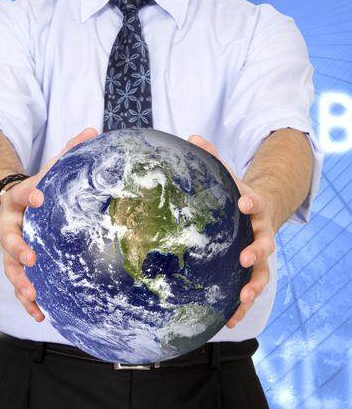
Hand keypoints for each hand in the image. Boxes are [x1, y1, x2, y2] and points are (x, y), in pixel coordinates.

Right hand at [0, 127, 98, 320]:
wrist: (11, 203)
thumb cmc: (38, 188)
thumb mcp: (50, 170)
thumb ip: (69, 152)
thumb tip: (95, 130)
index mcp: (19, 199)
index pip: (21, 194)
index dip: (29, 195)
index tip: (40, 195)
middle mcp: (10, 225)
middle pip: (8, 238)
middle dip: (18, 249)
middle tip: (31, 257)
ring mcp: (11, 249)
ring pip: (11, 268)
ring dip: (21, 282)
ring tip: (33, 294)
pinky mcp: (17, 266)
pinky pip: (20, 285)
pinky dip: (28, 301)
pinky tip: (41, 314)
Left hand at [187, 135, 275, 328]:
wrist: (259, 209)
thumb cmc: (237, 193)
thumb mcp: (227, 175)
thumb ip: (211, 158)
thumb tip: (191, 138)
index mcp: (254, 207)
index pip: (255, 202)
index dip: (251, 202)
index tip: (244, 202)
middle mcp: (261, 232)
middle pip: (265, 242)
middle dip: (257, 249)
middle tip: (246, 255)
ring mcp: (259, 253)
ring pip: (262, 272)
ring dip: (254, 285)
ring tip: (243, 297)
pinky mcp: (252, 271)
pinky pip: (249, 290)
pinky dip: (242, 306)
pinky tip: (229, 320)